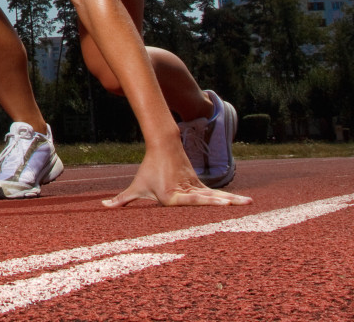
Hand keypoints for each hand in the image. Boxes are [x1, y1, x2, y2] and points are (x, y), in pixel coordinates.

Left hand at [102, 147, 252, 207]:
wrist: (163, 145)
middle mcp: (187, 191)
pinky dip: (229, 198)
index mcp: (172, 195)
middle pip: (206, 198)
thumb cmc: (149, 169)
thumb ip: (122, 199)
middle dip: (223, 203)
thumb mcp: (135, 187)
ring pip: (215, 195)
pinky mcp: (200, 186)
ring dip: (233, 200)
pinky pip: (216, 194)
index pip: (189, 199)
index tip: (215, 202)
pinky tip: (243, 203)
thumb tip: (104, 207)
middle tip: (238, 205)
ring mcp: (196, 187)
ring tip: (249, 204)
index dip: (202, 201)